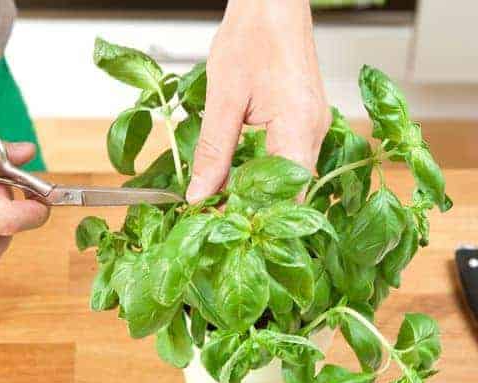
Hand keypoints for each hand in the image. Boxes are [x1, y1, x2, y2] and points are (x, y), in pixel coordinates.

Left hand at [186, 0, 329, 202]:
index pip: (287, 195)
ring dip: (258, 194)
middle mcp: (315, 131)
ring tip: (222, 204)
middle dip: (254, 210)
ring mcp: (315, 128)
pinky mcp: (306, 123)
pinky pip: (289, 161)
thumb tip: (200, 194)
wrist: (273, 4)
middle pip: (291, 192)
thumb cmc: (253, 37)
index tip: (223, 227)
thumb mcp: (222, 100)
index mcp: (298, 128)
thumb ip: (213, 153)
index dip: (256, 216)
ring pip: (290, 180)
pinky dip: (264, 175)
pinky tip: (239, 180)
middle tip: (216, 219)